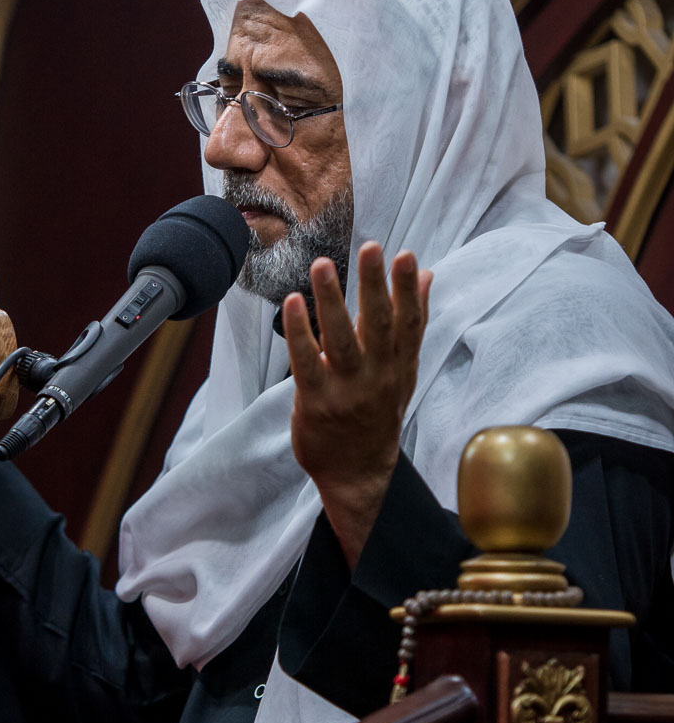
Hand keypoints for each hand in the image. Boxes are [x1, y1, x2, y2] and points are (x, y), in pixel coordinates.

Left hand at [282, 242, 431, 567]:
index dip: (410, 291)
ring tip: (322, 265)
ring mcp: (346, 389)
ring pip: (340, 340)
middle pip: (378, 326)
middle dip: (375, 286)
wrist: (358, 473)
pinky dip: (300, 332)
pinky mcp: (316, 401)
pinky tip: (293, 302)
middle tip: (371, 248)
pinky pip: (306, 362)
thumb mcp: (403, 371)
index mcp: (399, 366)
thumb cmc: (379, 414)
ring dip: (331, 301)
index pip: (409, 324)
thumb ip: (412, 323)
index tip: (408, 256)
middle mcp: (377, 376)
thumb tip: (429, 275)